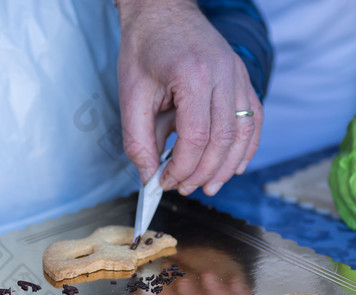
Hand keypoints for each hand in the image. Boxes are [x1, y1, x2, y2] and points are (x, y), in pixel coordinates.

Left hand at [115, 0, 262, 195]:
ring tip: (208, 186)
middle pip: (223, 140)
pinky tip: (233, 167)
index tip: (165, 182)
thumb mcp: (130, 97)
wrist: (161, 12)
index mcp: (194, 76)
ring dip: (227, 166)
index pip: (196, 137)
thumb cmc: (144, 50)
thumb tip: (148, 177)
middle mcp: (224, 75)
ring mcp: (238, 75)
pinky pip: (253, 119)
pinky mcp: (242, 78)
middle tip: (182, 188)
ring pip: (244, 132)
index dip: (182, 168)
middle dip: (203, 172)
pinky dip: (245, 147)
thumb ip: (138, 141)